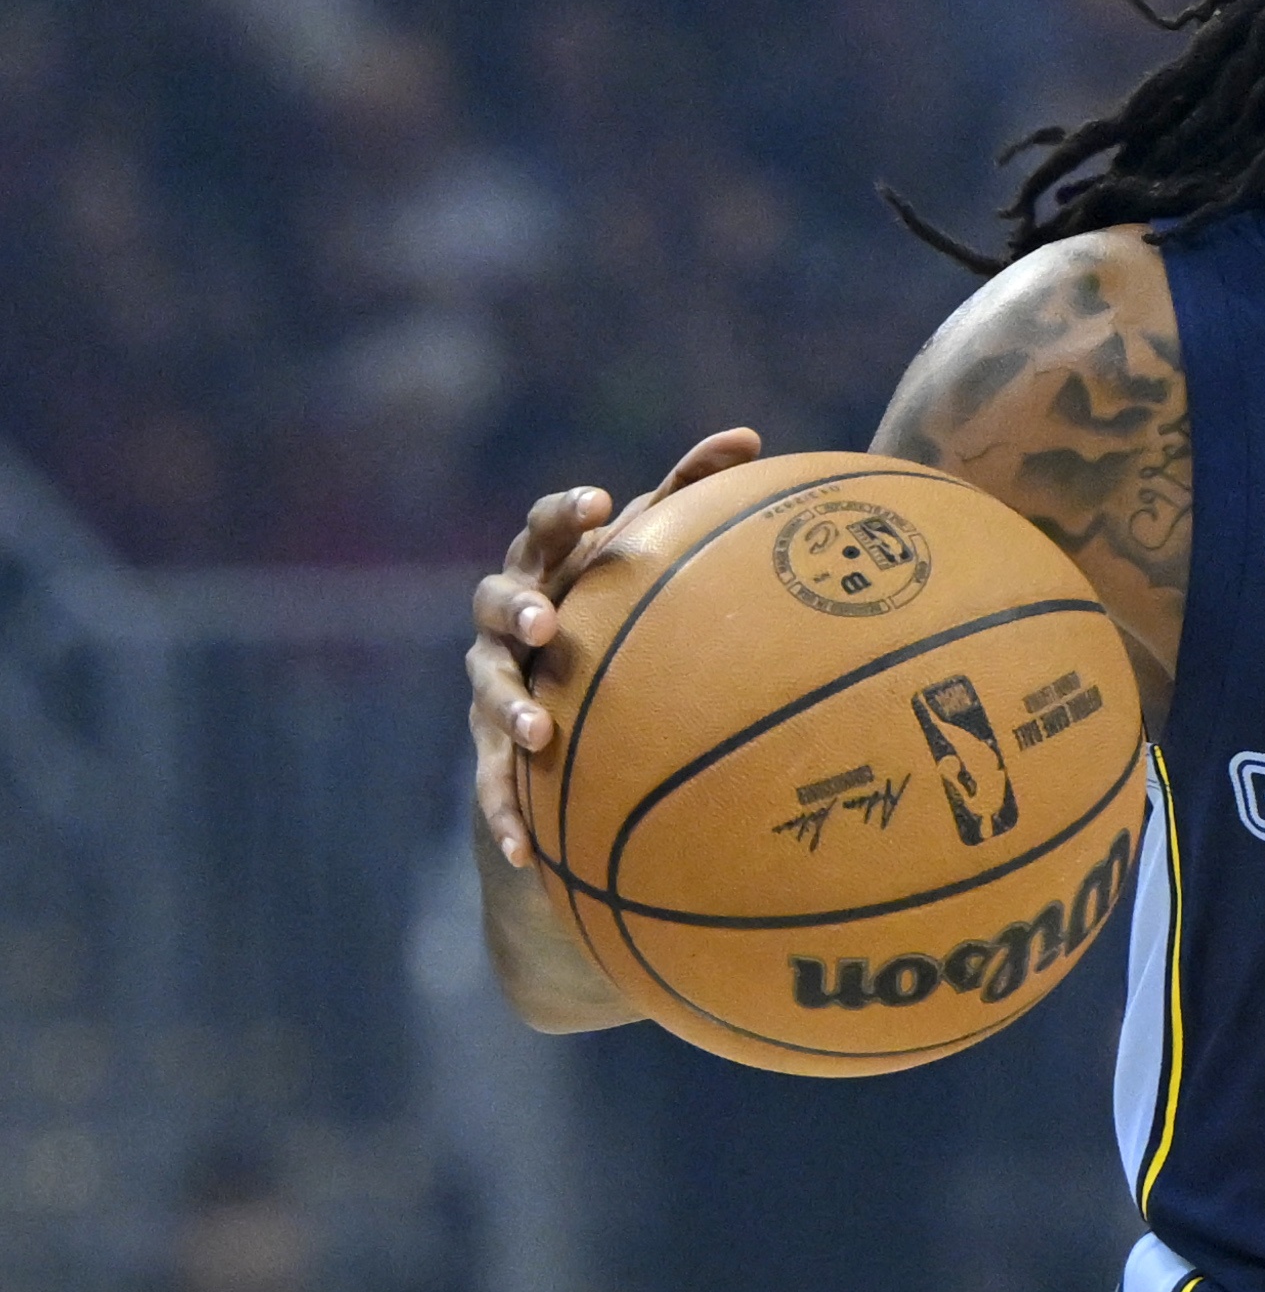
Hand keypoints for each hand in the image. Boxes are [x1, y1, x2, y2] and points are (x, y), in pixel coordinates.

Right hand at [467, 427, 761, 866]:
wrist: (568, 708)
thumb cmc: (619, 610)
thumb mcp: (653, 556)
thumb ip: (689, 495)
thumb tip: (751, 437)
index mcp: (547, 570)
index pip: (545, 531)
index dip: (566, 515)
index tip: (603, 505)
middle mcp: (508, 624)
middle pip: (494, 601)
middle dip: (516, 608)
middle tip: (547, 621)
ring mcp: (492, 686)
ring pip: (487, 691)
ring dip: (509, 708)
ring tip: (538, 731)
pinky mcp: (491, 753)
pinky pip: (493, 787)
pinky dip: (507, 816)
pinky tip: (529, 854)